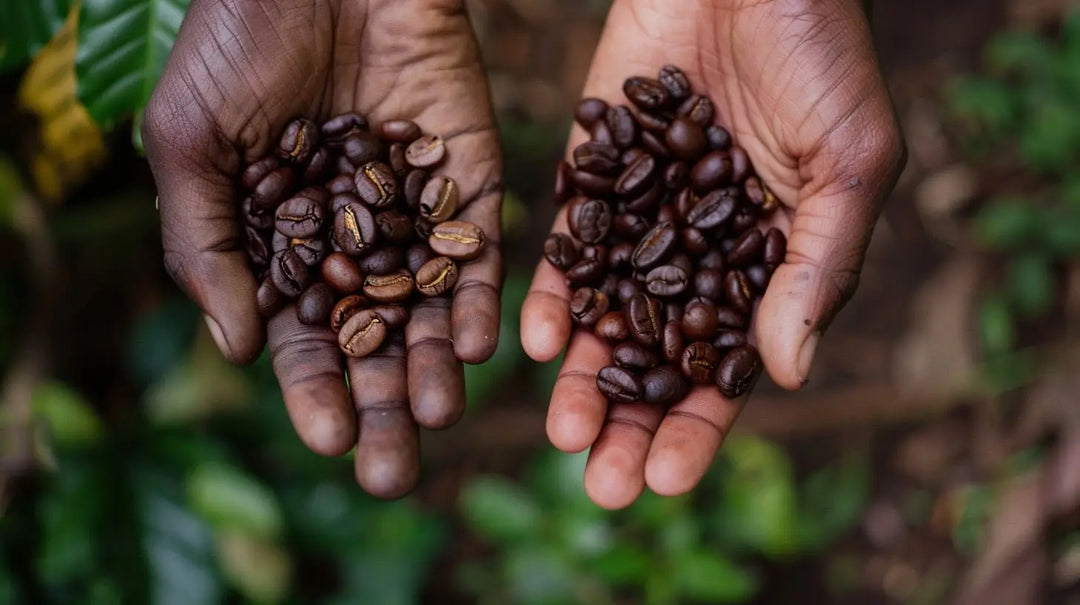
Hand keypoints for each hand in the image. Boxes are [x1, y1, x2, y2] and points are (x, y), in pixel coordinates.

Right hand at [143, 0, 501, 497]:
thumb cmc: (235, 42)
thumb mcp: (190, 143)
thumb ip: (205, 245)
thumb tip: (234, 349)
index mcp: (287, 240)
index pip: (303, 335)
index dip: (311, 388)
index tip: (324, 441)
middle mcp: (356, 237)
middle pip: (375, 337)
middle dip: (380, 404)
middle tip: (391, 472)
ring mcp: (414, 209)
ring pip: (430, 306)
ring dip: (432, 366)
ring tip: (435, 417)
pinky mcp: (467, 174)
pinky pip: (478, 248)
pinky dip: (477, 295)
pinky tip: (473, 346)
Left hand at [521, 0, 904, 507]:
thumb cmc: (821, 53)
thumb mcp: (848, 162)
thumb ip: (819, 266)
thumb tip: (785, 373)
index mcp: (770, 261)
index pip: (730, 365)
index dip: (700, 425)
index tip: (663, 477)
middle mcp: (699, 250)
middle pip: (658, 356)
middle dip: (629, 421)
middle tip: (599, 485)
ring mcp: (643, 214)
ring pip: (607, 314)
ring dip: (583, 377)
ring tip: (559, 434)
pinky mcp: (594, 171)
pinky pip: (569, 246)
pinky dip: (552, 294)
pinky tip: (534, 343)